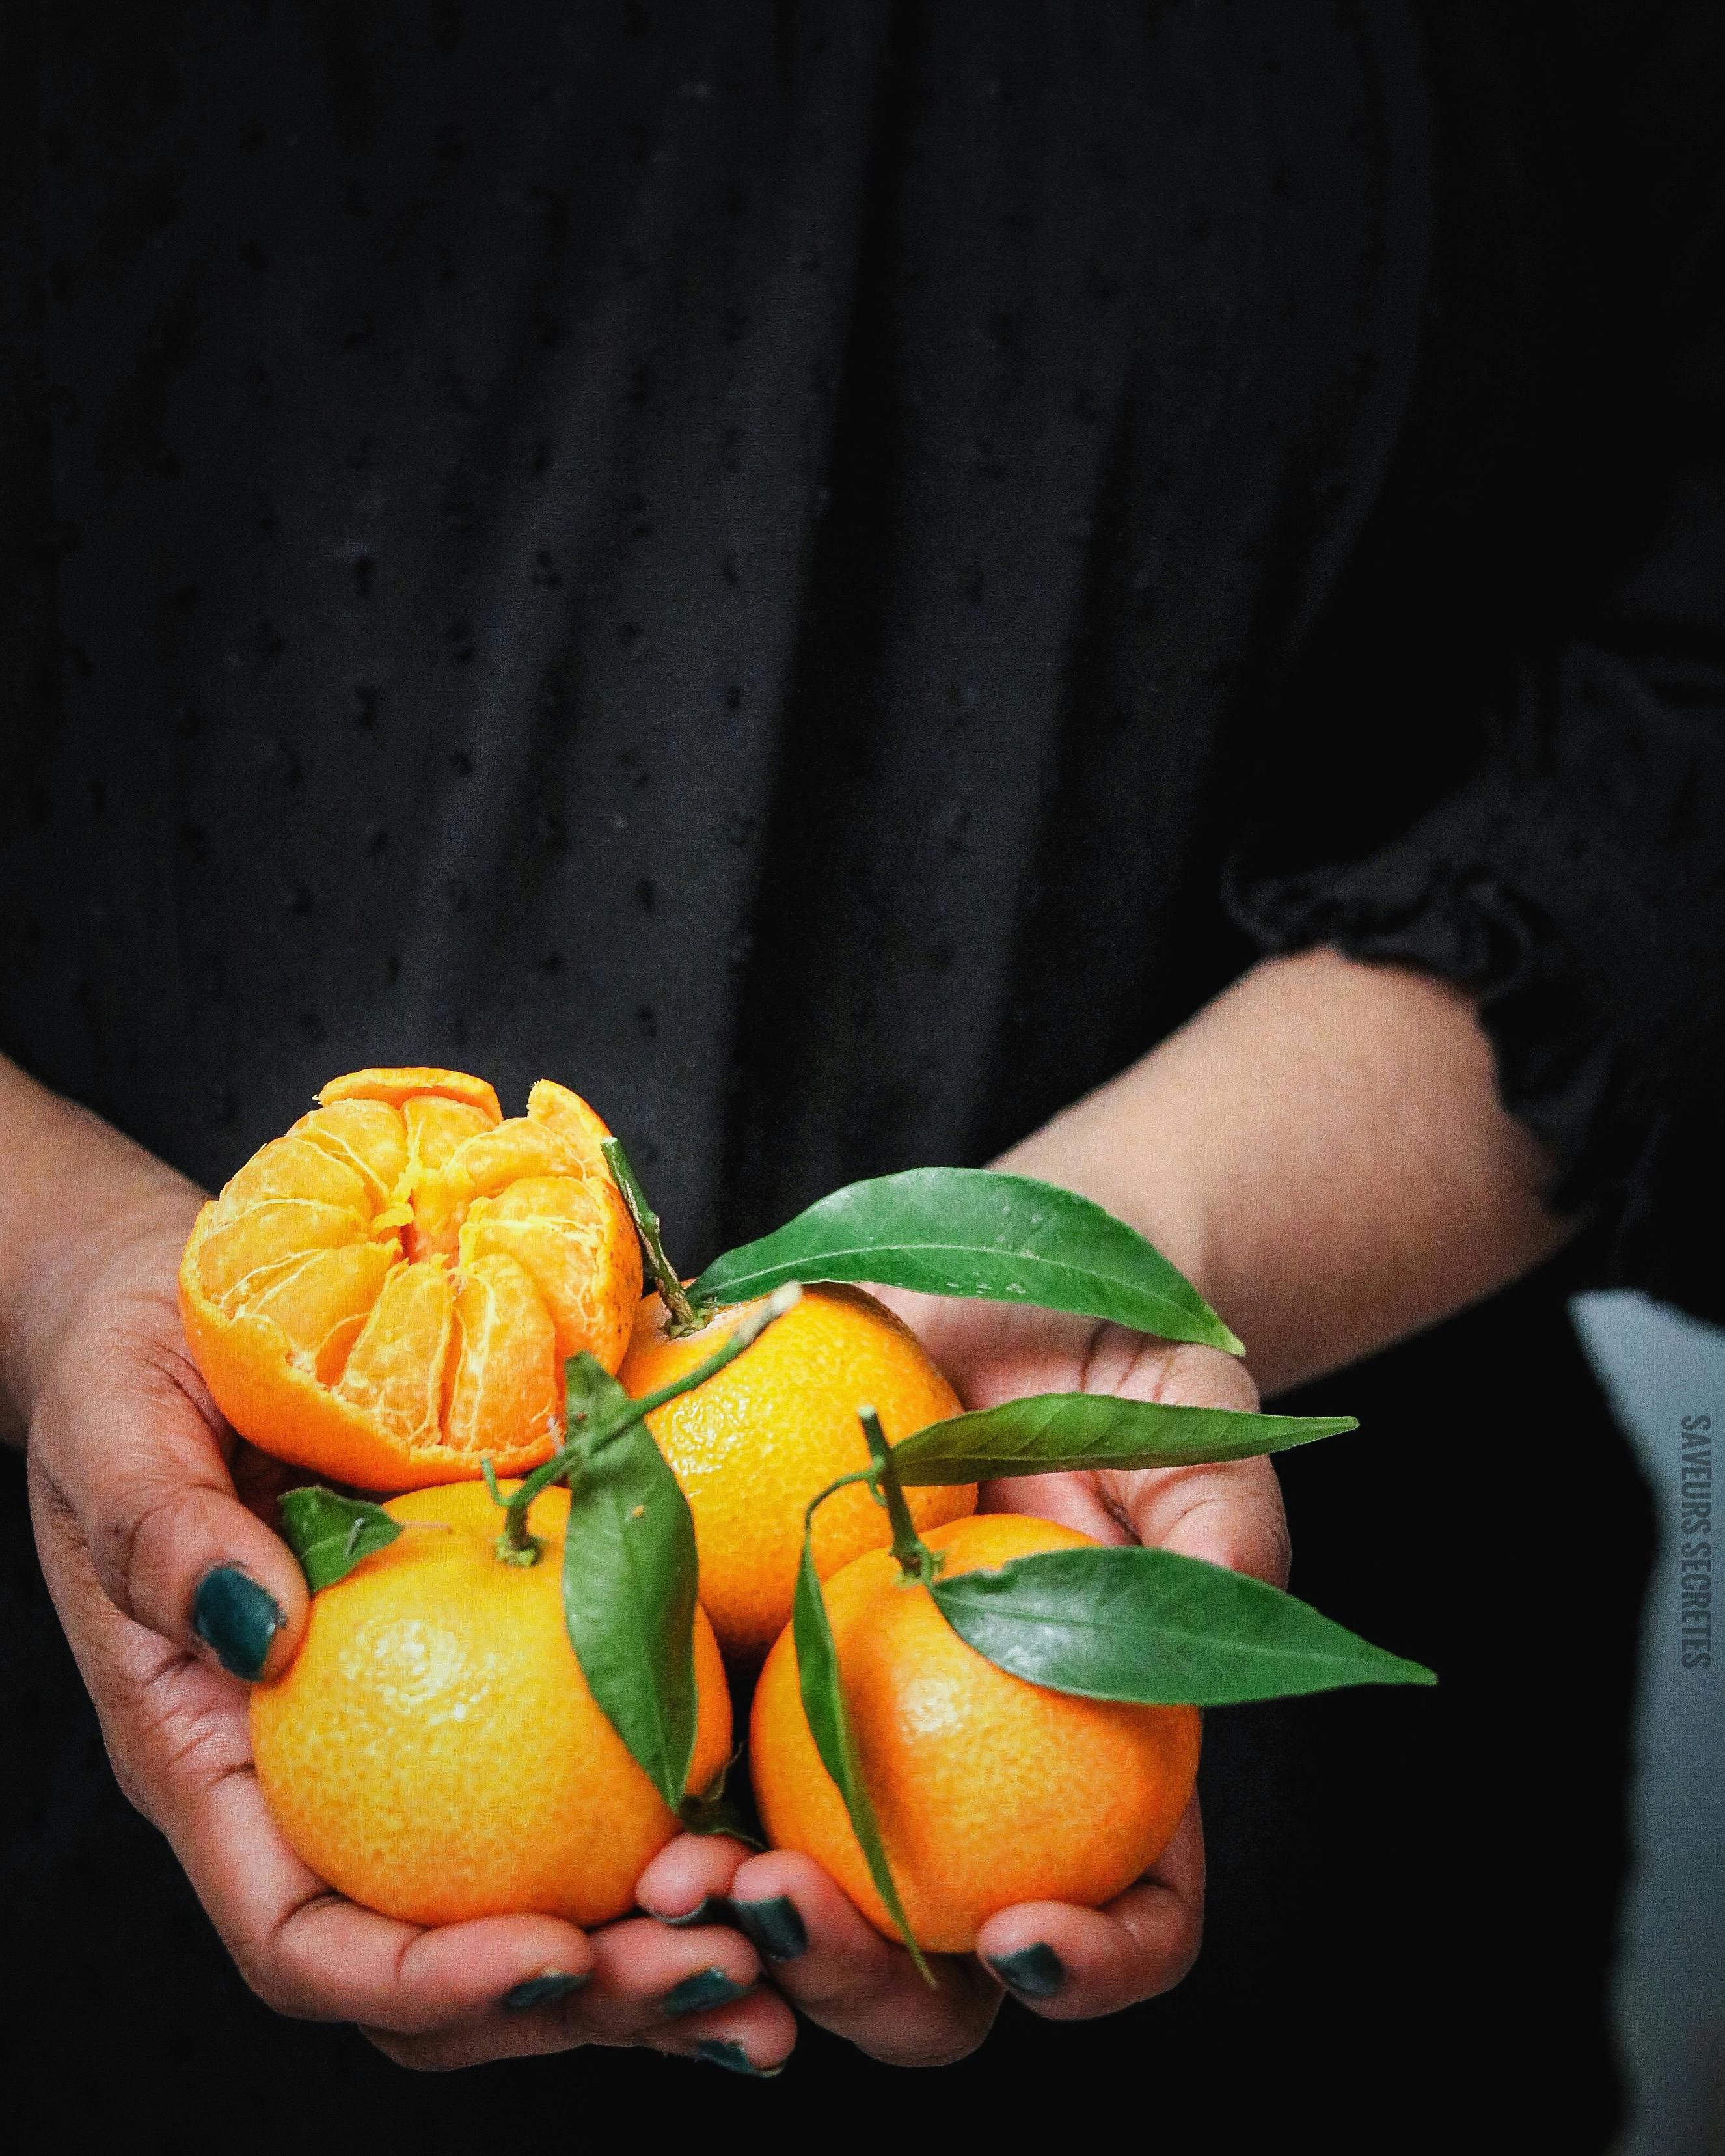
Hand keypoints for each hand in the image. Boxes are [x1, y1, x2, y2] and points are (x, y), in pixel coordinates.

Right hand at [10, 1088, 794, 2074]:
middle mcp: (321, 1780)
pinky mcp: (497, 1669)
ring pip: (525, 1902)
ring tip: (774, 1964)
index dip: (427, 1976)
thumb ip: (167, 1537)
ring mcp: (414, 1735)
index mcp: (214, 1764)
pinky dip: (671, 1824)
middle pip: (438, 1962)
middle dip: (581, 1998)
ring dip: (649, 1947)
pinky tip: (768, 1837)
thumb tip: (264, 1628)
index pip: (305, 1937)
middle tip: (720, 1978)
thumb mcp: (118, 1432)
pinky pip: (581, 1777)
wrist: (183, 1309)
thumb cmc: (129, 1373)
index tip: (556, 1955)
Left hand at [638, 1293, 1287, 2066]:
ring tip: (670, 1885)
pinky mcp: (759, 1691)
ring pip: (800, 1911)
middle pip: (941, 1969)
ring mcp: (862, 1757)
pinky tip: (622, 1800)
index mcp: (1115, 1765)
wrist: (979, 1304)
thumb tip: (1223, 1595)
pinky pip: (705, 1785)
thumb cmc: (1110, 1364)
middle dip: (858, 1985)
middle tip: (783, 1911)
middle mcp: (981, 1792)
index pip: (1138, 1914)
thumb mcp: (1187, 1419)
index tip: (1018, 1935)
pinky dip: (660, 1819)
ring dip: (730, 1931)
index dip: (1098, 1968)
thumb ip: (1219, 1514)